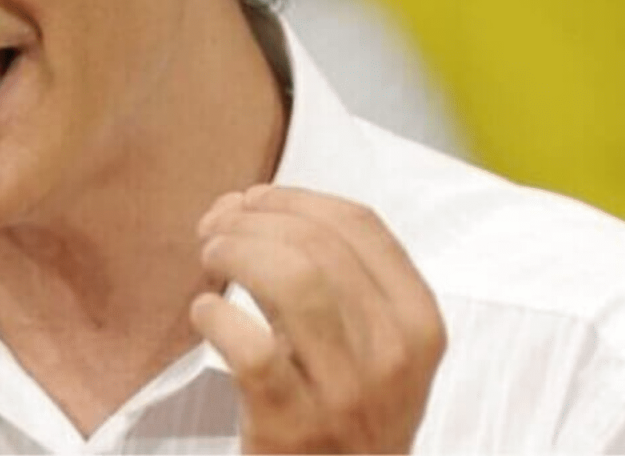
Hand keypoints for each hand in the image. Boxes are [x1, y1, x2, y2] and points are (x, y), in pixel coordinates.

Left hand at [190, 185, 444, 453]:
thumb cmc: (346, 411)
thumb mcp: (374, 345)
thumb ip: (331, 274)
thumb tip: (247, 205)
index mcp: (418, 322)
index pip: (359, 225)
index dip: (295, 199)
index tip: (255, 200)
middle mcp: (392, 356)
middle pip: (317, 245)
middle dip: (253, 221)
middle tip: (216, 228)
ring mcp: (344, 393)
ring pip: (291, 280)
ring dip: (237, 253)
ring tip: (212, 259)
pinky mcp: (292, 425)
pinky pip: (249, 346)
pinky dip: (215, 316)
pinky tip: (206, 313)